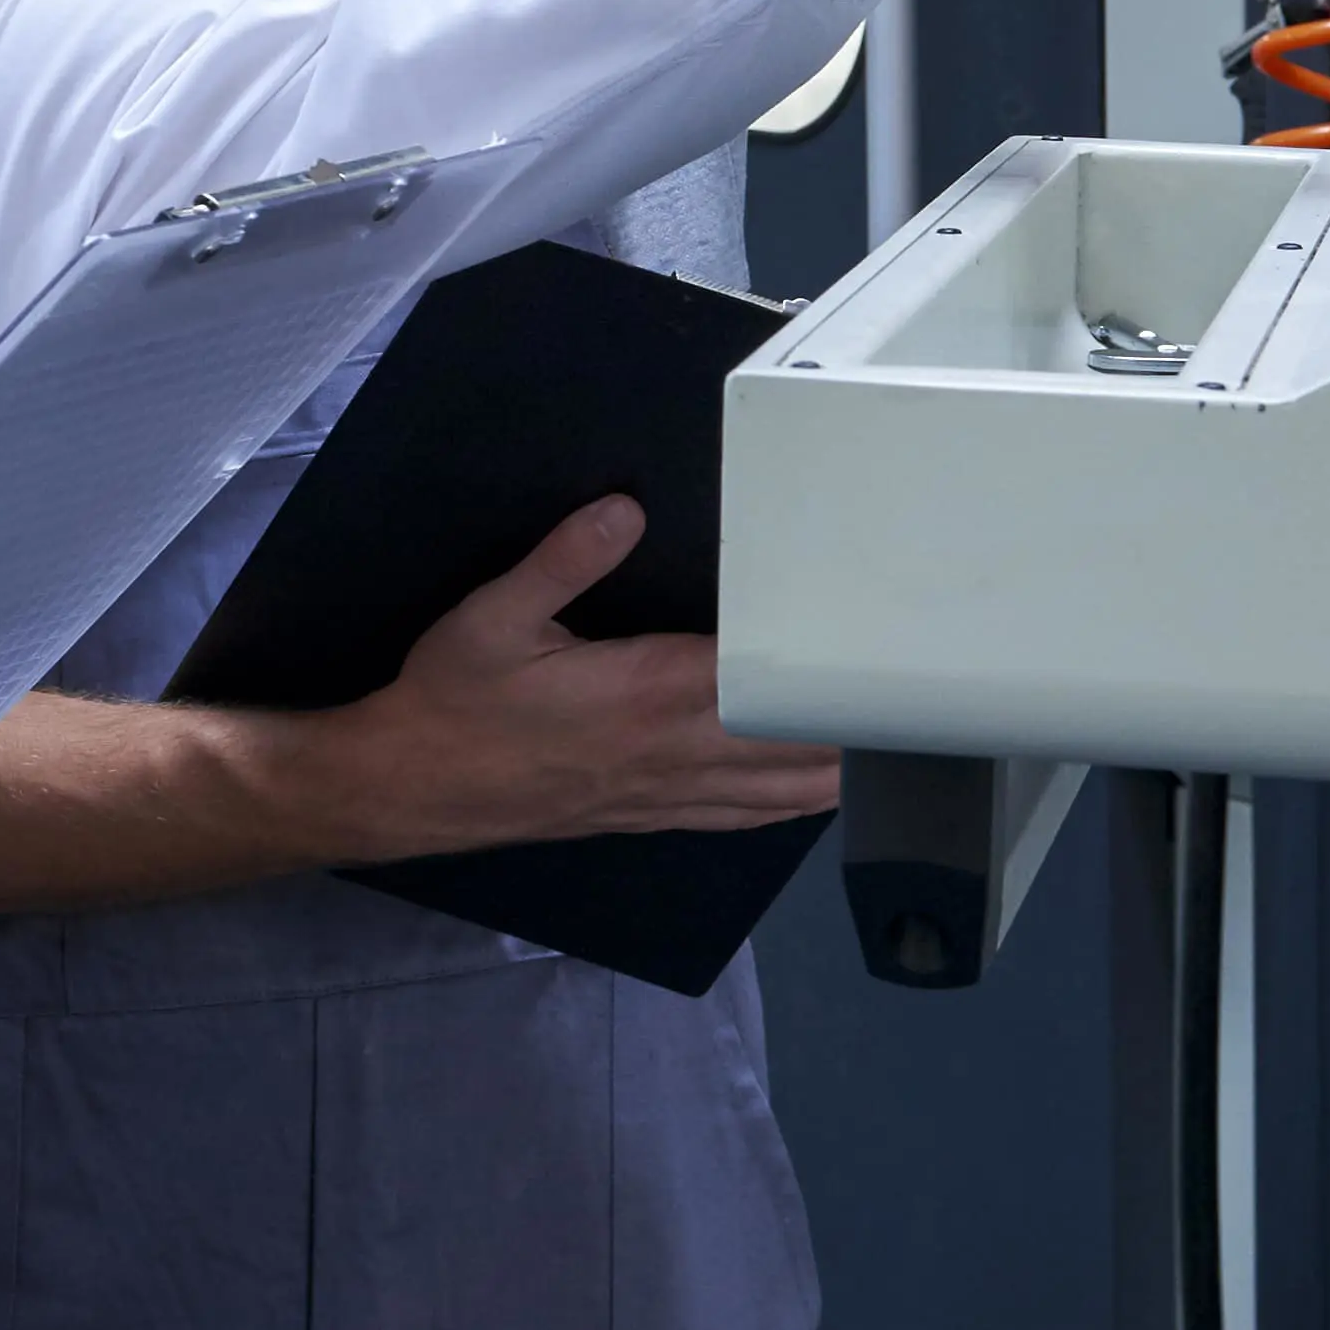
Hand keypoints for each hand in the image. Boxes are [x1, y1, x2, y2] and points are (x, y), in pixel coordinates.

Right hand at [276, 498, 847, 858]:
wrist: (413, 788)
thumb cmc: (451, 702)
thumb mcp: (489, 616)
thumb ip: (560, 562)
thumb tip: (621, 511)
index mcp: (646, 693)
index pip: (762, 678)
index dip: (823, 665)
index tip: (878, 641)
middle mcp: (672, 750)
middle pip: (797, 742)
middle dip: (856, 722)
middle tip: (916, 691)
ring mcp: (667, 792)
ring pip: (783, 790)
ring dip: (842, 768)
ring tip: (898, 743)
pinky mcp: (651, 815)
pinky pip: (744, 818)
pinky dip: (794, 805)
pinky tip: (821, 796)